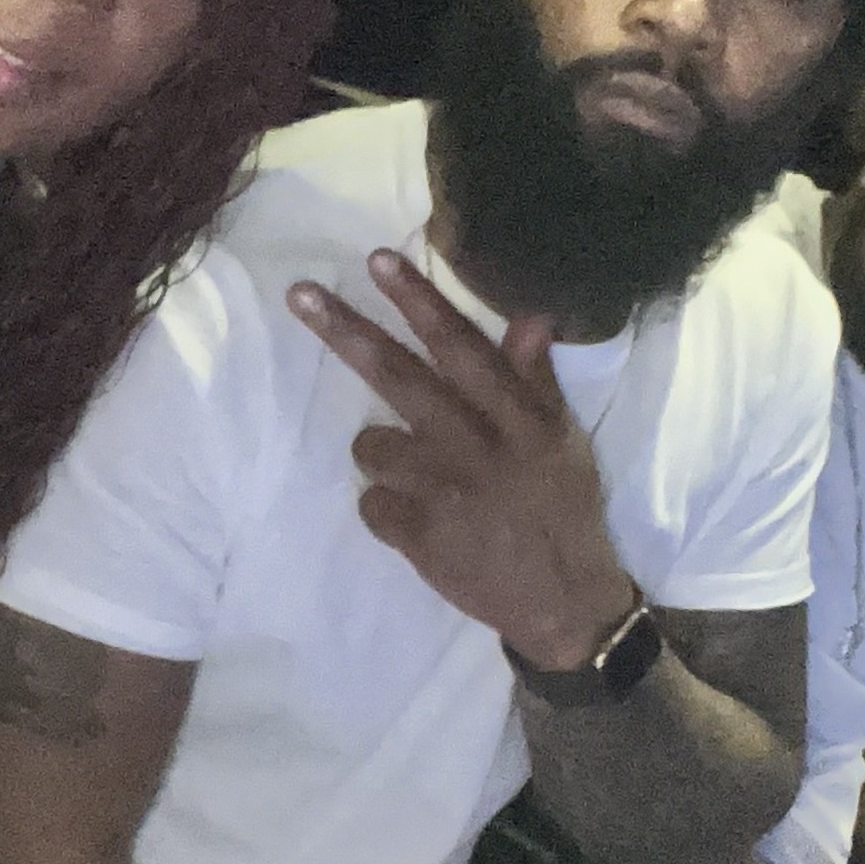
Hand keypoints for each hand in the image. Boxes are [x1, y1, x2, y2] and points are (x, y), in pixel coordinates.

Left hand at [289, 252, 638, 671]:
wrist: (564, 603)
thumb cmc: (562, 510)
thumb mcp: (563, 442)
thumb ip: (536, 381)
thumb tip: (530, 316)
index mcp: (518, 419)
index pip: (462, 349)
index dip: (419, 303)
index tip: (376, 260)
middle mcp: (478, 447)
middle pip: (400, 379)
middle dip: (347, 332)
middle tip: (300, 295)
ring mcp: (444, 493)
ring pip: (372, 446)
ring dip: (380, 453)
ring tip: (422, 476)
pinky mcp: (419, 538)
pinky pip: (372, 504)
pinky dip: (386, 509)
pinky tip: (420, 521)